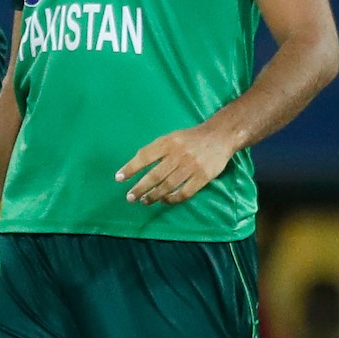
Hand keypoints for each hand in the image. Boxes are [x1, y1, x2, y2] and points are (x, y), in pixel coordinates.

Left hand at [116, 124, 239, 204]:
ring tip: (144, 201)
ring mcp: (191, 166)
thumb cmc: (190, 138)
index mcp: (167, 142)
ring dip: (153, 196)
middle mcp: (177, 154)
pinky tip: (164, 201)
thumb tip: (136, 166)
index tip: (119, 178)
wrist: (219, 136)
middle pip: (155, 175)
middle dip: (140, 188)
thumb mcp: (171, 137)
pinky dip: (172, 199)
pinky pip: (185, 192)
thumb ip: (156, 150)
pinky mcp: (203, 177)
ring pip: (168, 186)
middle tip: (130, 197)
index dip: (130, 168)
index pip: (144, 156)